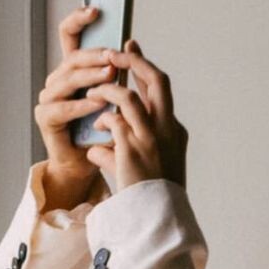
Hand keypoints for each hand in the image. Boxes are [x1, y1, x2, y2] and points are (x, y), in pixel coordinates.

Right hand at [33, 6, 116, 204]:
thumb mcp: (116, 96)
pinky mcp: (46, 118)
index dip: (79, 19)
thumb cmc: (103, 131)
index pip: (70, 35)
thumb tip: (133, 43)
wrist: (88, 165)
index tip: (96, 10)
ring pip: (67, 79)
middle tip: (114, 56)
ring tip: (110, 75)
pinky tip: (97, 103)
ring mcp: (49, 97)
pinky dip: (81, 106)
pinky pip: (62, 108)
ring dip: (90, 77)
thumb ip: (120, 72)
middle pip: (72, 57)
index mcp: (74, 69)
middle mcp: (59, 79)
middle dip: (94, 55)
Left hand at [84, 39, 188, 191]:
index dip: (144, 66)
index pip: (161, 89)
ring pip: (127, 98)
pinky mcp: (133, 150)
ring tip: (93, 93)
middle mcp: (168, 130)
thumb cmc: (151, 198)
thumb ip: (121, 155)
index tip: (130, 49)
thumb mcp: (143, 169)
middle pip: (156, 80)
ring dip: (107, 92)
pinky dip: (101, 122)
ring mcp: (151, 139)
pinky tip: (95, 131)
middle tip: (114, 52)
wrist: (158, 218)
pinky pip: (111, 122)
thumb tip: (96, 150)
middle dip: (134, 61)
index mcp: (175, 132)